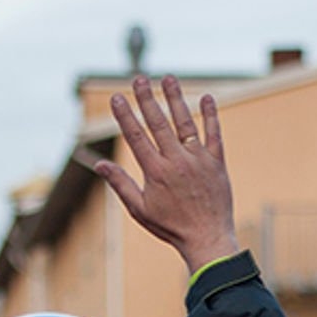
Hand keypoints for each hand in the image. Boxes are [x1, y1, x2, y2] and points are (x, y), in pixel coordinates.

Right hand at [95, 75, 239, 274]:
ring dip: (176, 99)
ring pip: (185, 123)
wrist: (207, 238)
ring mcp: (198, 160)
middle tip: (139, 78)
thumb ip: (120, 184)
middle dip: (147, 99)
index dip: (125, 115)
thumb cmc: (171, 227)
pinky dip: (210, 116)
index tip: (117, 97)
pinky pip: (214, 134)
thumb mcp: (140, 209)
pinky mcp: (216, 162)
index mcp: (155, 172)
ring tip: (168, 78)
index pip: (136, 136)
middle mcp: (176, 161)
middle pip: (158, 123)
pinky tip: (206, 98)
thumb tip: (99, 165)